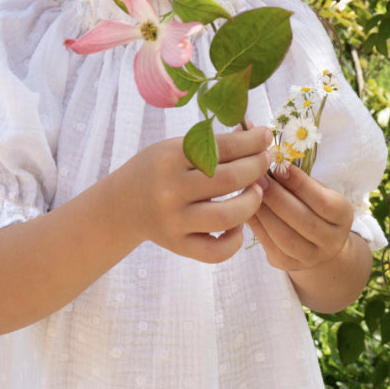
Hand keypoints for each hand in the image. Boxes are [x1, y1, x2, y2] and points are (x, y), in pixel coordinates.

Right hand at [121, 125, 272, 264]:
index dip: (251, 142)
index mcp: (171, 158)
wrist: (123, 203)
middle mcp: (172, 190)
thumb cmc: (158, 169)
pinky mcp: (178, 245)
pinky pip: (216, 251)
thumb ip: (212, 144)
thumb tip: (256, 136)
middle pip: (229, 180)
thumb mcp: (176, 148)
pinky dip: (235, 240)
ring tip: (257, 191)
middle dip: (256, 167)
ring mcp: (175, 221)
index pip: (222, 147)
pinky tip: (238, 225)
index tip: (266, 136)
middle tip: (266, 160)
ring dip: (252, 202)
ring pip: (228, 217)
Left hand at [248, 163, 353, 271]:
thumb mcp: (316, 189)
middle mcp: (331, 241)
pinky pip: (270, 245)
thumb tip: (269, 162)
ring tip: (250, 192)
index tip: (278, 167)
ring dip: (265, 212)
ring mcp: (310, 257)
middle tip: (258, 179)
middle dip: (278, 198)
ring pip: (286, 238)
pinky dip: (256, 225)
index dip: (300, 184)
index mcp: (342, 216)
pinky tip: (246, 208)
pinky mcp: (287, 264)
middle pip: (304, 221)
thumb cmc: (312, 204)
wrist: (316, 241)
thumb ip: (299, 179)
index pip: (324, 202)